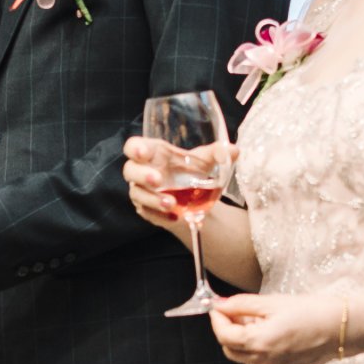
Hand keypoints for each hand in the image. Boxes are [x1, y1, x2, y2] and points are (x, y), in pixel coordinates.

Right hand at [121, 136, 238, 238]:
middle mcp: (143, 171)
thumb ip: (218, 153)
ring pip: (138, 194)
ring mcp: (143, 191)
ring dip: (153, 199)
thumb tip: (234, 151)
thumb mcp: (206, 161)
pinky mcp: (147, 209)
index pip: (134, 146)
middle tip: (158, 180)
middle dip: (142, 175)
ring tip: (172, 204)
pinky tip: (174, 217)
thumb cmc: (194, 171)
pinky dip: (160, 216)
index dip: (135, 148)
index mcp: (154, 153)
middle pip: (130, 170)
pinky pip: (147, 213)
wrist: (197, 198)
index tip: (143, 153)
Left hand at [209, 292, 344, 363]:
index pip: (224, 335)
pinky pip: (261, 360)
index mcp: (260, 342)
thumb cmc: (312, 311)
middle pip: (230, 350)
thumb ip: (243, 305)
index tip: (217, 306)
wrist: (343, 328)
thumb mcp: (274, 302)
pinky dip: (256, 346)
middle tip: (233, 311)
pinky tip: (269, 330)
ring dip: (241, 339)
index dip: (217, 319)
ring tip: (255, 317)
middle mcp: (265, 361)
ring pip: (245, 356)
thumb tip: (221, 304)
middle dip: (226, 331)